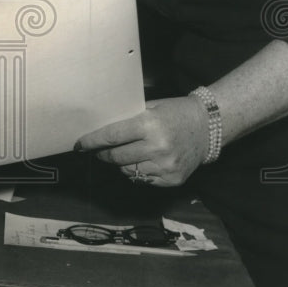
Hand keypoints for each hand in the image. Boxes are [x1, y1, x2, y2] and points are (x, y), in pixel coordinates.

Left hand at [74, 97, 209, 187]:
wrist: (208, 127)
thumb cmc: (175, 112)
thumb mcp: (151, 107)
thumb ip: (128, 119)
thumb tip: (99, 129)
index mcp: (149, 125)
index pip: (111, 137)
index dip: (92, 142)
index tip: (79, 145)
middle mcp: (157, 147)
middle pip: (116, 157)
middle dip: (103, 154)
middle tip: (98, 151)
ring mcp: (166, 166)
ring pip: (128, 171)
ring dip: (120, 164)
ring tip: (122, 154)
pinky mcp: (172, 179)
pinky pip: (143, 179)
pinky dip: (138, 171)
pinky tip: (142, 161)